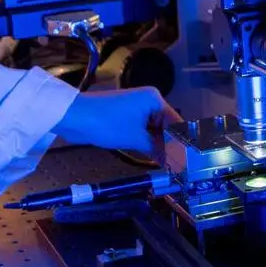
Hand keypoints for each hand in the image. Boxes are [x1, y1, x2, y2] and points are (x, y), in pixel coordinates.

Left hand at [51, 87, 182, 154]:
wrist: (74, 117)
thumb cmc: (107, 123)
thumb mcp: (135, 138)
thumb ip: (158, 149)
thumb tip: (177, 163)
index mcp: (154, 99)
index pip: (176, 122)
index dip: (182, 142)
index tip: (190, 160)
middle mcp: (148, 101)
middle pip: (167, 126)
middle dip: (171, 146)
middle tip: (181, 167)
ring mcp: (137, 109)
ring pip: (155, 130)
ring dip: (160, 146)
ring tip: (171, 165)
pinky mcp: (127, 117)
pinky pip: (144, 131)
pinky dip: (148, 143)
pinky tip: (155, 158)